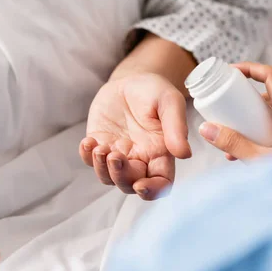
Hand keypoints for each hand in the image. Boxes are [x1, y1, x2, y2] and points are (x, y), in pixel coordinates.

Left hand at [80, 73, 191, 200]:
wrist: (131, 79)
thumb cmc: (154, 91)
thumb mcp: (169, 102)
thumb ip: (176, 127)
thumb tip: (184, 154)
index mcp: (161, 153)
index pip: (161, 183)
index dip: (152, 191)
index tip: (141, 186)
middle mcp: (139, 158)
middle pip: (130, 184)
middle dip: (121, 176)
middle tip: (115, 155)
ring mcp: (118, 153)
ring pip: (108, 177)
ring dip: (102, 169)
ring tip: (99, 148)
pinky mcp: (99, 143)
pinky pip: (90, 160)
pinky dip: (87, 156)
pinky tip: (88, 142)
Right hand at [199, 63, 271, 160]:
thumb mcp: (261, 160)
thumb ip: (233, 144)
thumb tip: (206, 128)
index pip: (271, 75)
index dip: (251, 67)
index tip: (231, 72)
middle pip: (267, 94)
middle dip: (243, 100)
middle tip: (225, 105)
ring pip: (269, 113)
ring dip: (248, 120)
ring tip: (230, 135)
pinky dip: (255, 134)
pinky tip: (239, 155)